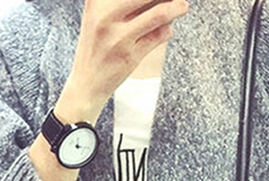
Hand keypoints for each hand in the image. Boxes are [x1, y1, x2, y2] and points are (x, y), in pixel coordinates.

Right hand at [57, 0, 189, 122]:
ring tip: (182, 6)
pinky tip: (165, 30)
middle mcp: (105, 15)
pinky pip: (159, 36)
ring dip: (176, 8)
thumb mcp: (97, 14)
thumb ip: (118, 2)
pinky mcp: (130, 56)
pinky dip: (167, 30)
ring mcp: (118, 36)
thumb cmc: (97, 45)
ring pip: (160, 13)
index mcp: (97, 2)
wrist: (86, 83)